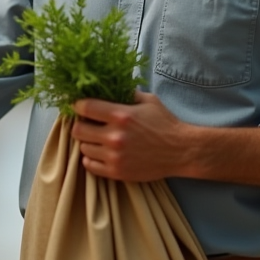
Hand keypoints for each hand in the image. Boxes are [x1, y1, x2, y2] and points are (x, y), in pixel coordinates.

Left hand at [70, 91, 192, 181]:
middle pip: (78, 130)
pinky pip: (90, 166)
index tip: (79, 106)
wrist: (181, 151)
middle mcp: (115, 136)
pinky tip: (98, 153)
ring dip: (87, 142)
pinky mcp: (117, 172)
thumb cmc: (166, 123)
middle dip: (80, 124)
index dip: (78, 105)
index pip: (85, 107)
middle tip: (87, 123)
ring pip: (84, 149)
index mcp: (121, 115)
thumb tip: (110, 87)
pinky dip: (90, 159)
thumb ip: (127, 94)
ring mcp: (115, 156)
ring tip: (96, 139)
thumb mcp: (149, 101)